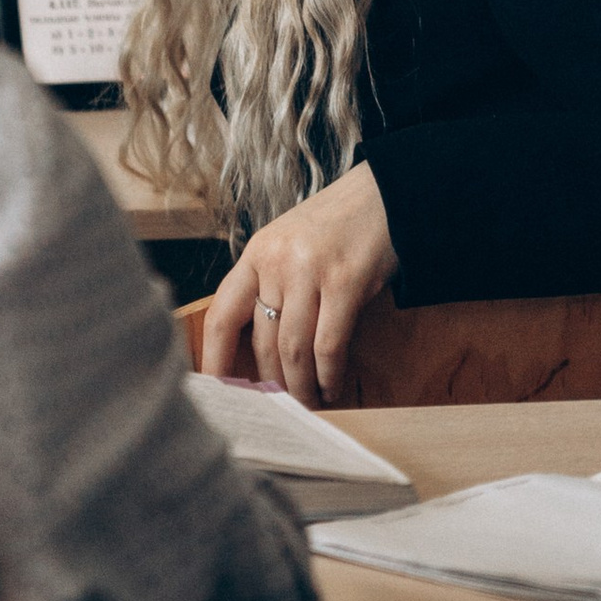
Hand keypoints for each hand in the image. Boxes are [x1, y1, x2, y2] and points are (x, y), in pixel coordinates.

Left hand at [200, 162, 396, 407]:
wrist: (385, 192)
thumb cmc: (337, 224)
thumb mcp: (291, 245)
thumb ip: (272, 285)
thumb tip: (262, 351)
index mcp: (256, 253)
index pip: (222, 315)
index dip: (214, 359)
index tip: (214, 392)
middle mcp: (277, 262)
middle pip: (263, 342)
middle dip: (270, 384)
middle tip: (278, 409)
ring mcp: (310, 271)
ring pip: (294, 350)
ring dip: (300, 387)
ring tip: (307, 406)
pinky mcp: (346, 282)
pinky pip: (329, 345)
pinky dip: (328, 375)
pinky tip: (331, 388)